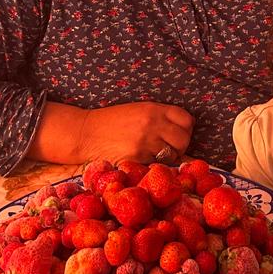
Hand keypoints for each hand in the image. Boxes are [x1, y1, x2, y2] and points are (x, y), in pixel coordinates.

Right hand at [77, 102, 192, 163]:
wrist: (86, 134)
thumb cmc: (112, 122)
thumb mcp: (138, 110)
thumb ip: (159, 117)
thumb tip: (182, 129)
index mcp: (153, 109)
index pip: (186, 119)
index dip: (186, 128)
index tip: (179, 133)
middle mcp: (152, 123)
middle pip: (183, 138)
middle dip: (180, 146)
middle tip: (170, 149)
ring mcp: (145, 141)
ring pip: (172, 154)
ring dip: (168, 157)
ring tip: (155, 154)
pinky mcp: (137, 158)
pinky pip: (155, 164)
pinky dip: (152, 164)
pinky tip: (142, 159)